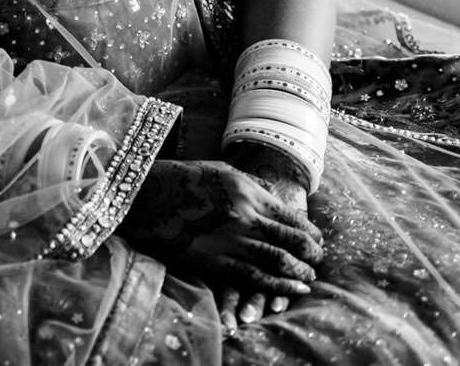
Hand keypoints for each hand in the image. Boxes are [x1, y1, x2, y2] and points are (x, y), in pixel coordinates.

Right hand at [119, 160, 320, 329]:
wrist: (142, 197)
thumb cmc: (181, 179)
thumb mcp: (221, 170)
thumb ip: (251, 184)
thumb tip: (274, 195)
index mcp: (247, 192)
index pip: (294, 218)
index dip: (312, 234)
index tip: (317, 241)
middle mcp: (244, 217)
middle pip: (294, 243)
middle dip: (312, 256)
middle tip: (316, 261)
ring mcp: (229, 241)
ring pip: (279, 263)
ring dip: (300, 274)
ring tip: (308, 278)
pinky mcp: (214, 262)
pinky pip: (254, 278)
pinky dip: (279, 287)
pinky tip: (293, 290)